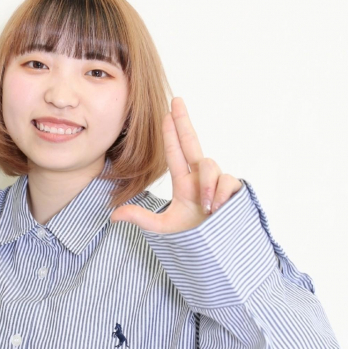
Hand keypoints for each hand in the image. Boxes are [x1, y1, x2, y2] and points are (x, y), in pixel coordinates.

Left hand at [110, 97, 242, 233]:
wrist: (218, 248)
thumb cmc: (194, 236)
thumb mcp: (164, 227)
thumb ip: (141, 219)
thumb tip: (113, 217)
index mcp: (184, 182)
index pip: (176, 152)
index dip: (172, 133)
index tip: (166, 113)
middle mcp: (200, 177)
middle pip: (192, 141)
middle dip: (184, 120)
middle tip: (176, 100)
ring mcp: (218, 181)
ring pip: (210, 165)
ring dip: (206, 185)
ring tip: (206, 207)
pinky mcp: (233, 188)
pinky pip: (226, 181)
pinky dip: (219, 195)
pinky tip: (217, 209)